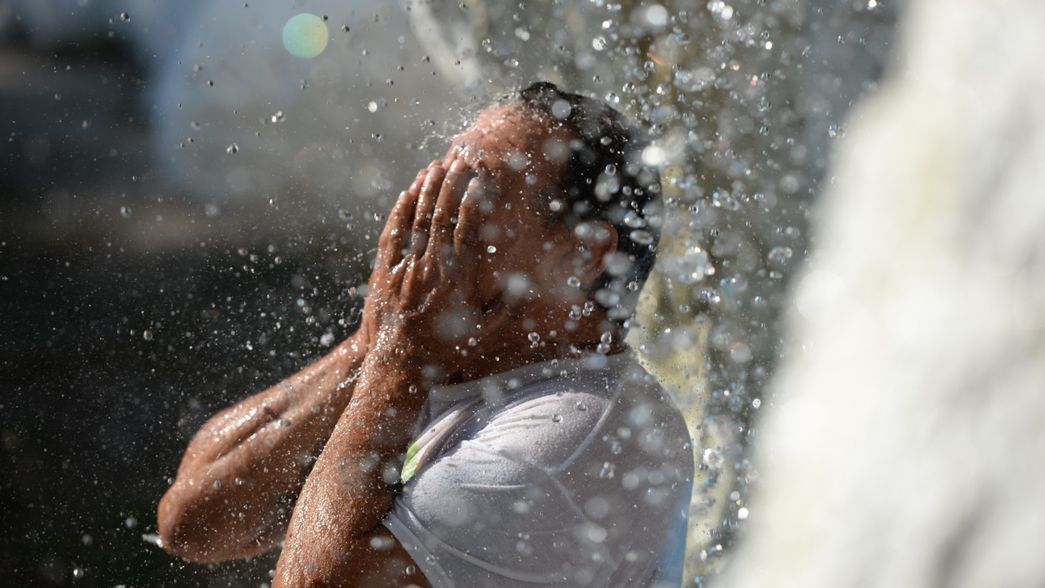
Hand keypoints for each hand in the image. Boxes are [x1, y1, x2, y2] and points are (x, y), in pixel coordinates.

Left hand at [361, 152, 510, 378]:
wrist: (398, 368)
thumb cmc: (445, 353)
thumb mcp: (483, 334)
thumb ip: (506, 307)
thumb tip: (527, 284)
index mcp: (456, 280)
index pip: (467, 230)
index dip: (474, 200)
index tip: (482, 179)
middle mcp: (429, 269)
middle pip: (441, 216)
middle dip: (452, 184)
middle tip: (462, 159)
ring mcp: (404, 268)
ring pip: (416, 220)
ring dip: (427, 189)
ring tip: (437, 165)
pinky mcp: (384, 272)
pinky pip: (393, 233)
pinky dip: (401, 210)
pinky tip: (408, 192)